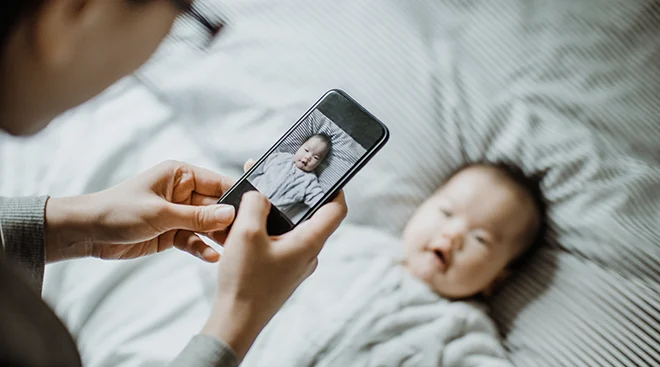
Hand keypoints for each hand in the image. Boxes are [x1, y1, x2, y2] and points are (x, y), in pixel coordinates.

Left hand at [45, 161, 235, 262]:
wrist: (87, 233)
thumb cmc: (118, 211)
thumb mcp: (161, 214)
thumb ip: (197, 217)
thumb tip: (230, 214)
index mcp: (180, 175)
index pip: (218, 183)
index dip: (236, 196)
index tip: (255, 209)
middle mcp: (182, 192)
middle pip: (216, 207)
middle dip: (228, 222)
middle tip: (245, 236)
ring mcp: (178, 214)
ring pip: (207, 226)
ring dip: (217, 238)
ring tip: (232, 250)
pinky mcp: (172, 233)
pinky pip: (194, 240)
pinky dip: (201, 248)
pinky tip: (212, 257)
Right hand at [202, 164, 346, 360]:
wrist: (236, 321)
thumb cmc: (245, 281)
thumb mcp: (246, 233)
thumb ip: (256, 204)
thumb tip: (260, 194)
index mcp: (309, 242)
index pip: (336, 209)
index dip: (334, 188)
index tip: (323, 173)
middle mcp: (308, 254)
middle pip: (312, 216)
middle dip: (295, 195)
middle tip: (279, 177)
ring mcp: (295, 265)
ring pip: (293, 230)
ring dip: (277, 212)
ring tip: (256, 198)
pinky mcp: (281, 273)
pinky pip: (281, 244)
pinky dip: (268, 230)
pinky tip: (247, 226)